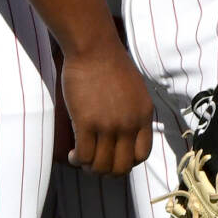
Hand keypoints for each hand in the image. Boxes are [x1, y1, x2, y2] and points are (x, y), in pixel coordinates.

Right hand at [59, 43, 153, 176]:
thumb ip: (132, 111)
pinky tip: (73, 154)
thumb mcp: (134, 89)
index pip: (142, 155)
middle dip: (108, 171)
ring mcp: (109, 125)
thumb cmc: (108, 62)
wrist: (93, 46)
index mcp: (144, 115)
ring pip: (101, 166)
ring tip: (81, 158)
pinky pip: (84, 156)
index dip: (127, 162)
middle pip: (122, 167)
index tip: (113, 156)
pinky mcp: (87, 122)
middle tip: (95, 163)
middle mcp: (129, 124)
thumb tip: (123, 131)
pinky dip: (78, 160)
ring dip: (90, 168)